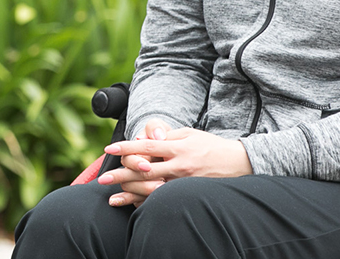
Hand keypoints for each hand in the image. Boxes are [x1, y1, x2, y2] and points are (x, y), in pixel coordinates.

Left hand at [98, 125, 252, 206]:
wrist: (237, 163)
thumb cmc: (209, 145)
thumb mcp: (189, 134)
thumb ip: (166, 136)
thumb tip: (143, 140)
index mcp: (178, 147)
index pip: (147, 147)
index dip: (127, 148)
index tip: (110, 148)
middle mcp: (179, 166)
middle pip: (145, 170)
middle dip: (122, 174)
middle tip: (102, 178)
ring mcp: (183, 182)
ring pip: (152, 188)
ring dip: (130, 192)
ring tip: (111, 195)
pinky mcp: (187, 193)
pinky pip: (162, 199)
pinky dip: (145, 202)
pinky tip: (131, 205)